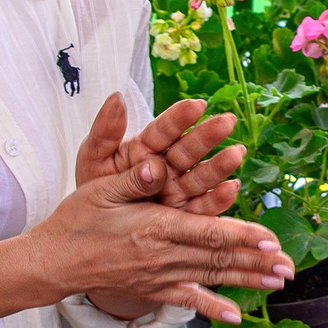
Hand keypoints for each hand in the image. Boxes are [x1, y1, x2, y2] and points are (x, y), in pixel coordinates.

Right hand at [16, 164, 293, 323]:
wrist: (53, 262)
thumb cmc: (76, 219)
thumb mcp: (101, 188)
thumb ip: (134, 178)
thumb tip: (156, 161)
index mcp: (153, 226)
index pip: (207, 232)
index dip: (241, 237)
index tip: (271, 240)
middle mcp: (161, 256)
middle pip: (218, 258)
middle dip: (257, 262)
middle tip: (290, 265)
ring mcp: (158, 277)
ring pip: (211, 278)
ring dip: (248, 281)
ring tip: (279, 283)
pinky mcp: (152, 290)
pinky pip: (187, 301)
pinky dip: (213, 309)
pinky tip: (236, 317)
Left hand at [73, 94, 243, 215]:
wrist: (92, 229)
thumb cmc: (94, 189)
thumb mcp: (93, 158)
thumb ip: (105, 130)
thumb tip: (117, 97)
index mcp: (145, 148)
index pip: (164, 129)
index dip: (179, 117)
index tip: (196, 105)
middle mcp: (167, 167)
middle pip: (189, 149)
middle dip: (208, 136)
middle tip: (227, 122)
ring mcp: (177, 191)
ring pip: (201, 176)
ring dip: (220, 165)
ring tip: (236, 153)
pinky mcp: (184, 217)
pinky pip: (202, 208)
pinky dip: (218, 200)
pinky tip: (231, 189)